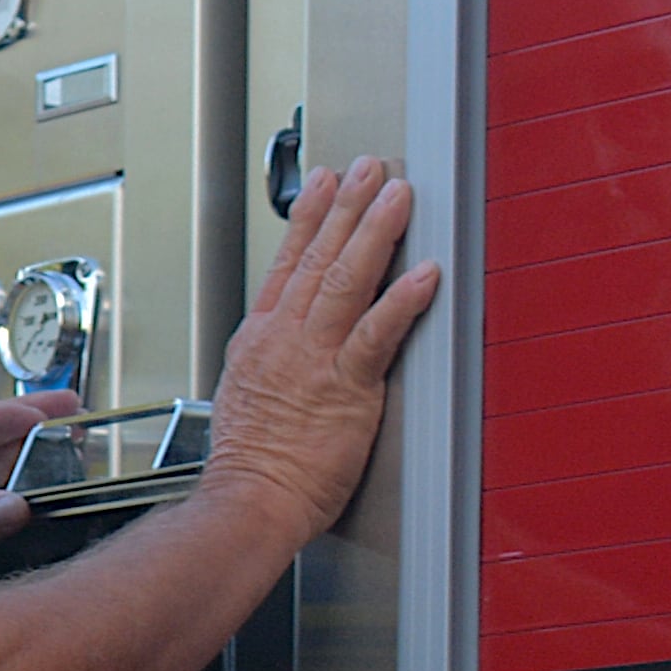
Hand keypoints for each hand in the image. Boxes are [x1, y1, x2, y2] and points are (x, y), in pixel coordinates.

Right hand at [208, 158, 438, 540]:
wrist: (248, 502)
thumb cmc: (251, 467)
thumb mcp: (244, 398)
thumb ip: (269, 364)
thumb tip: (282, 350)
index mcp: (260, 341)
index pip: (287, 265)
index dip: (308, 220)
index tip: (323, 186)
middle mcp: (285, 340)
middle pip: (318, 258)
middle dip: (346, 207)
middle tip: (368, 169)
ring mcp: (315, 359)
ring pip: (346, 280)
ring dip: (375, 232)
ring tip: (397, 195)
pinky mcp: (346, 387)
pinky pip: (378, 334)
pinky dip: (402, 301)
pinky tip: (425, 273)